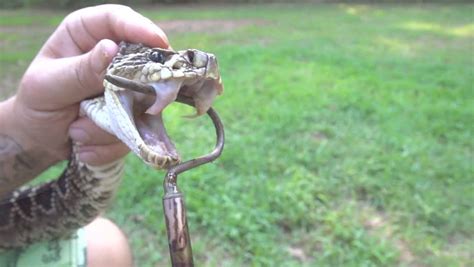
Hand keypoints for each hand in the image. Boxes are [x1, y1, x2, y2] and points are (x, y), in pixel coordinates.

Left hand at [12, 4, 168, 164]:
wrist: (40, 137)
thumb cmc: (38, 101)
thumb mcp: (49, 85)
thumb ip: (80, 70)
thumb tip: (112, 49)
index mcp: (86, 34)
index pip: (117, 20)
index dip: (140, 27)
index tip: (158, 43)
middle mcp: (113, 57)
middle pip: (143, 63)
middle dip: (131, 92)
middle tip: (115, 107)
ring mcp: (128, 86)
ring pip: (141, 104)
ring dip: (108, 126)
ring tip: (76, 130)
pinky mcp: (135, 113)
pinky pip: (136, 130)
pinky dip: (109, 143)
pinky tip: (84, 144)